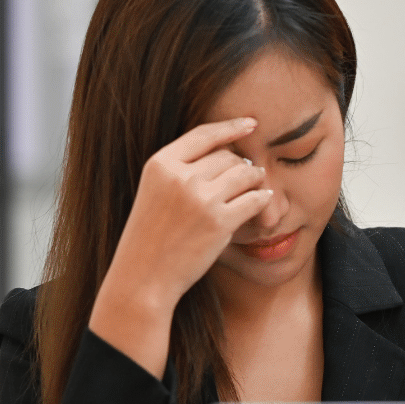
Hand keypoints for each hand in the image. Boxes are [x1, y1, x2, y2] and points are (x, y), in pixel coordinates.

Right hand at [89, 117, 272, 374]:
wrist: (142, 279)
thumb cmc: (150, 238)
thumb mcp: (155, 193)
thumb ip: (182, 171)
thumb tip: (230, 152)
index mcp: (160, 165)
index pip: (203, 134)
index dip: (231, 127)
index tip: (251, 124)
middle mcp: (180, 177)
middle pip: (229, 156)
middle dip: (241, 168)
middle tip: (244, 184)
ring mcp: (200, 199)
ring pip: (246, 174)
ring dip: (255, 183)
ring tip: (254, 195)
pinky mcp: (219, 222)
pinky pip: (255, 199)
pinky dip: (262, 202)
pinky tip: (261, 209)